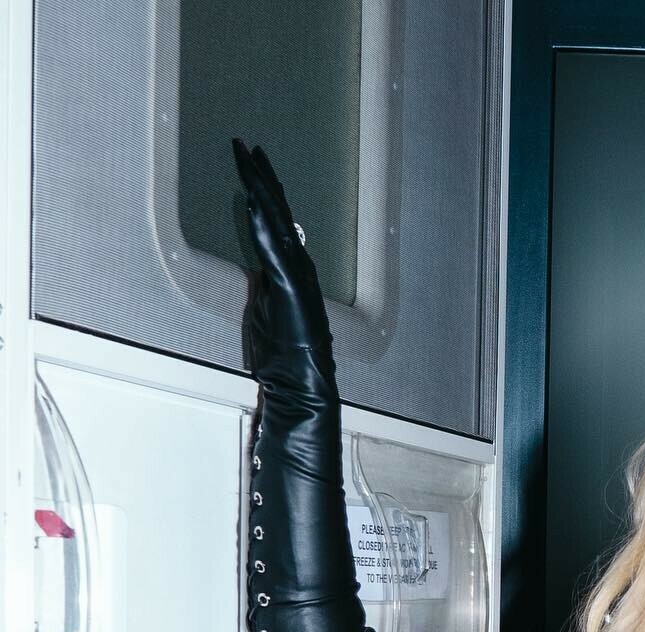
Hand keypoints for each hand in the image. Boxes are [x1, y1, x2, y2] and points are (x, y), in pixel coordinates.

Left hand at [230, 139, 335, 390]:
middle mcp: (297, 263)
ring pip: (276, 220)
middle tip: (247, 146)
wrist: (303, 377)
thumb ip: (265, 285)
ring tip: (247, 160)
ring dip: (259, 188)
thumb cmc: (284, 353)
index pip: (276, 220)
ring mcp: (295, 272)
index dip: (263, 190)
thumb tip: (258, 271)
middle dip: (261, 176)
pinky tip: (251, 202)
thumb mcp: (268, 309)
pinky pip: (273, 247)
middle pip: (277, 210)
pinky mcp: (289, 285)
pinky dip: (262, 224)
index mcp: (291, 268)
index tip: (251, 165)